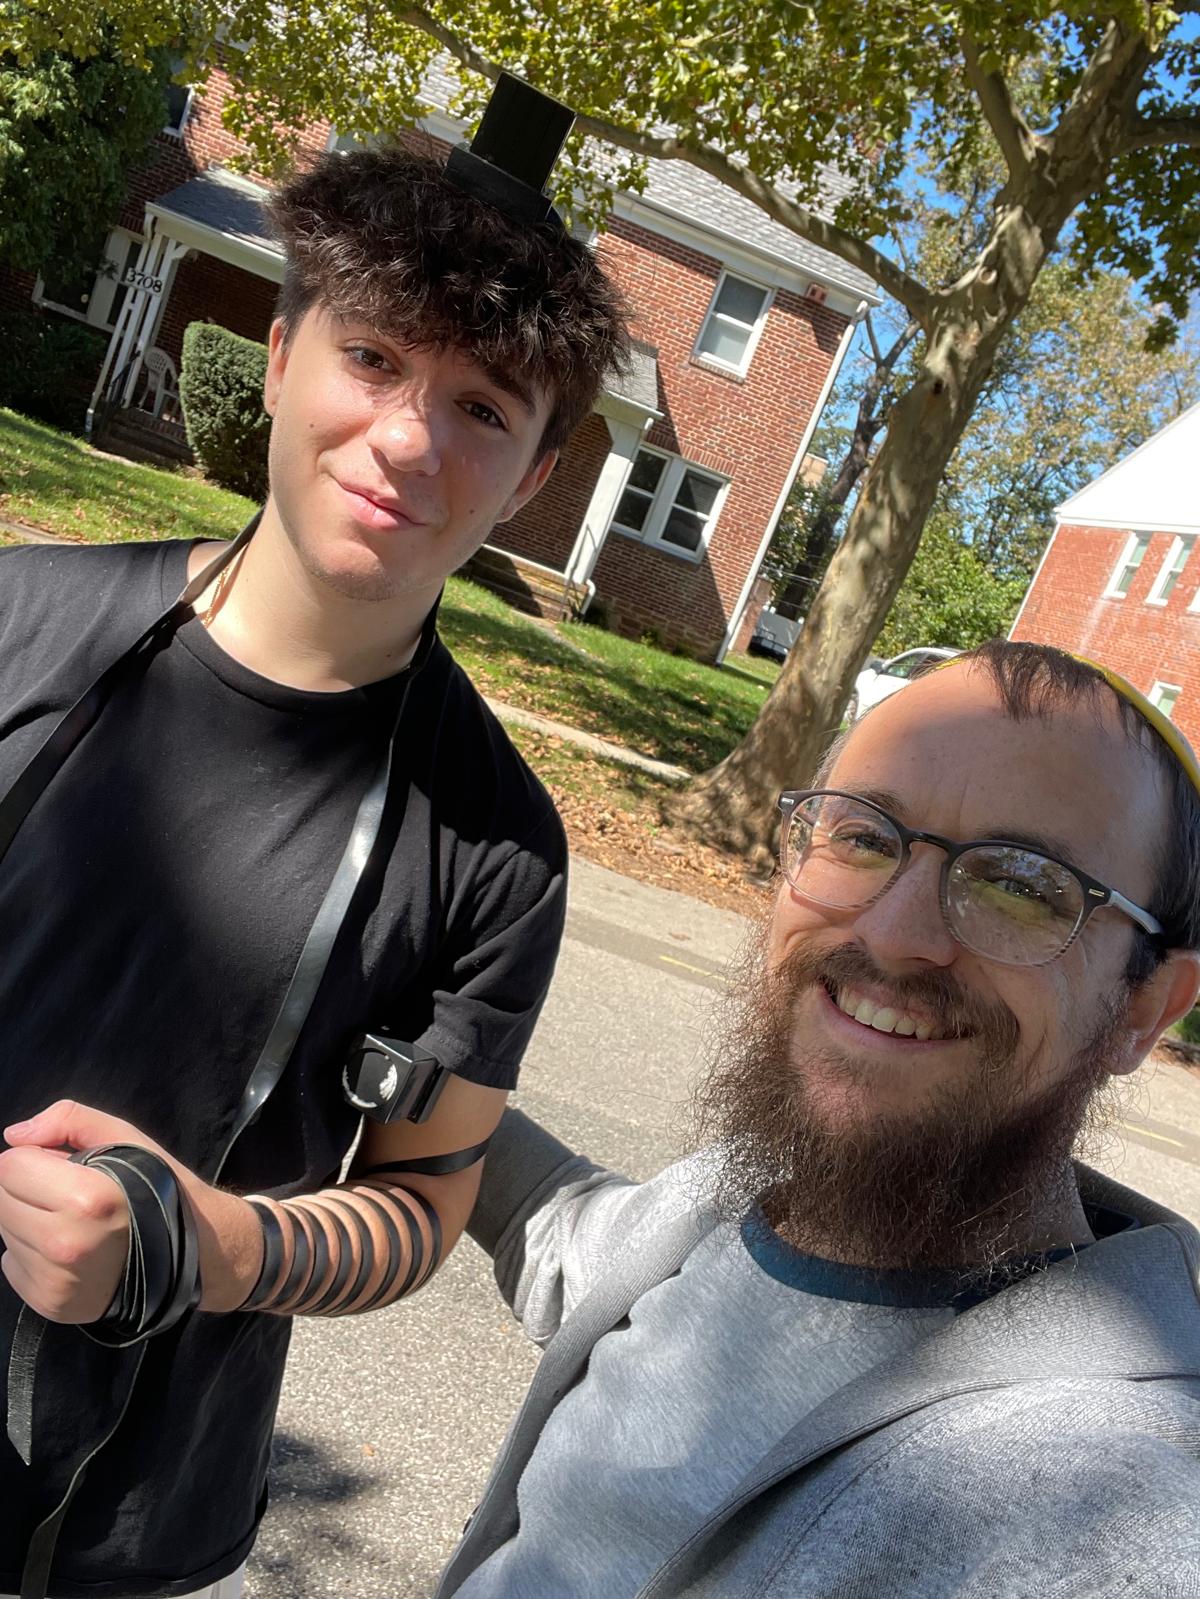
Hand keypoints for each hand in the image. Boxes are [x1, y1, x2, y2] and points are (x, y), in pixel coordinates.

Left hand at [0, 1101, 263, 1319]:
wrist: (194, 1253)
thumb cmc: (159, 1187)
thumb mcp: (125, 1136)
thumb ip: (67, 1119)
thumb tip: (12, 1137)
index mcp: (86, 1198)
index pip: (10, 1167)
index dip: (34, 1159)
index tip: (63, 1166)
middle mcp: (64, 1245)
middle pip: (0, 1201)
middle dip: (26, 1189)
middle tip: (66, 1194)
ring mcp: (56, 1281)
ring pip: (4, 1234)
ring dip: (28, 1221)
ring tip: (71, 1223)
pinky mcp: (50, 1305)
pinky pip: (12, 1265)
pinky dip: (31, 1253)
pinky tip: (68, 1250)